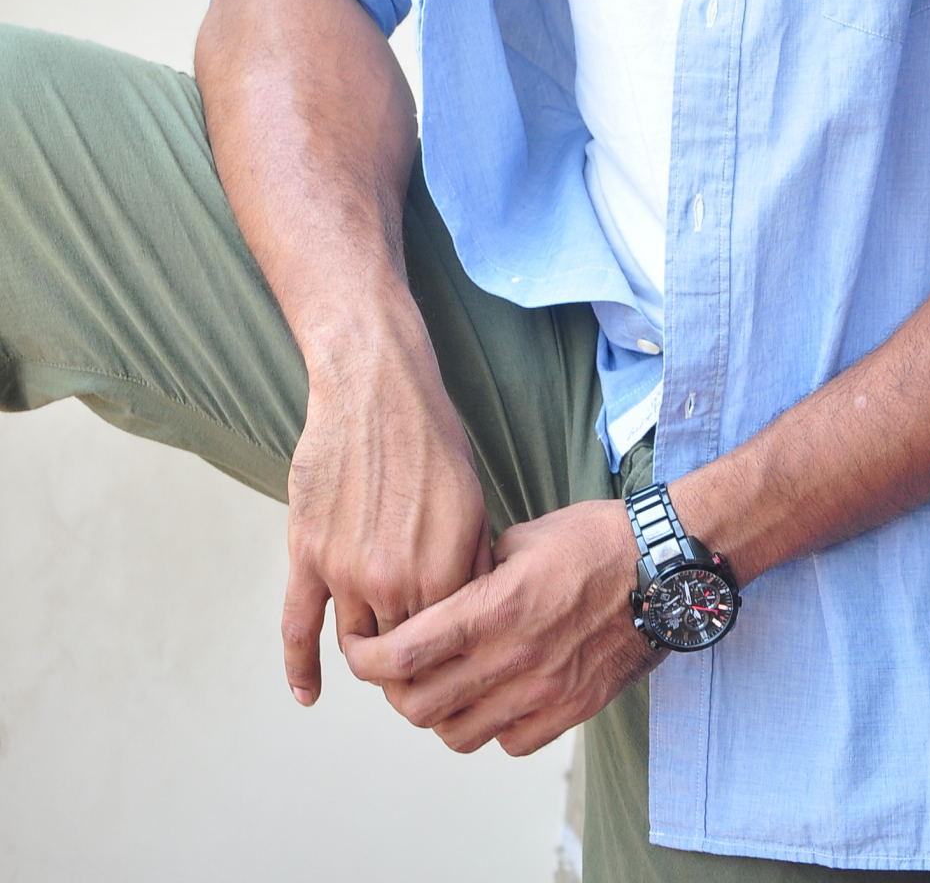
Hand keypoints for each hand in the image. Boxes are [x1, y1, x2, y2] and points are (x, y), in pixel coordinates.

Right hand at [281, 315, 493, 707]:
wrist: (376, 391)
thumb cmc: (431, 441)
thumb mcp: (474, 504)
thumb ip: (472, 566)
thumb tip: (474, 616)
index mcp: (446, 570)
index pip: (448, 645)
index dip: (450, 657)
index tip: (449, 666)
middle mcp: (396, 580)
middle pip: (401, 652)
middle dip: (409, 660)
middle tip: (414, 665)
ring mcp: (346, 572)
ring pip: (355, 641)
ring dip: (366, 649)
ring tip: (376, 656)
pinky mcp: (307, 555)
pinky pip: (297, 627)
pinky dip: (300, 667)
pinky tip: (308, 695)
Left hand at [341, 499, 665, 754]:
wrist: (666, 569)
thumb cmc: (598, 539)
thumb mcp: (524, 534)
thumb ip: (475, 566)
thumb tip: (443, 588)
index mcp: (496, 607)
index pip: (406, 654)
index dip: (366, 659)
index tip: (359, 649)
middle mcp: (514, 657)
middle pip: (420, 706)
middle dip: (394, 691)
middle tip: (397, 669)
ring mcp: (544, 691)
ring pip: (458, 735)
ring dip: (439, 714)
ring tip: (443, 685)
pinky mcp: (572, 710)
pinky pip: (509, 744)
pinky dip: (490, 728)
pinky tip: (494, 696)